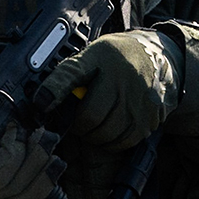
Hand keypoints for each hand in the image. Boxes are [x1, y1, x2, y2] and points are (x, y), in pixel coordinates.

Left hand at [37, 30, 179, 149]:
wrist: (157, 56)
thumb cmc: (115, 58)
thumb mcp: (89, 56)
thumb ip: (66, 77)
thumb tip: (41, 102)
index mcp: (104, 64)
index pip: (78, 91)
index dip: (59, 102)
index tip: (45, 107)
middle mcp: (124, 84)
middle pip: (92, 121)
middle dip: (80, 126)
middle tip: (79, 120)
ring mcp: (140, 104)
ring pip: (107, 136)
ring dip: (94, 136)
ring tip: (93, 125)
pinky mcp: (150, 119)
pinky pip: (124, 142)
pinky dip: (112, 141)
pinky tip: (109, 130)